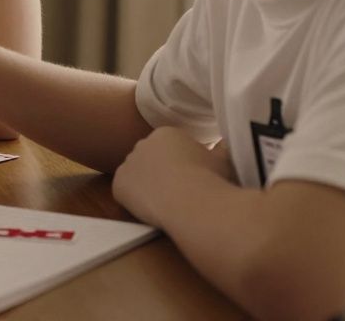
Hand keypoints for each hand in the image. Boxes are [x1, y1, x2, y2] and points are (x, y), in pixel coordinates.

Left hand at [112, 127, 233, 225]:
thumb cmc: (213, 178)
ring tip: (167, 202)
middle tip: (177, 191)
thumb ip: (221, 149)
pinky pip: (125, 192)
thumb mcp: (224, 158)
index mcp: (166, 133)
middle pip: (150, 158)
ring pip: (136, 175)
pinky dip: (135, 201)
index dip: (181, 164)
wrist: (195, 202)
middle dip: (160, 171)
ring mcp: (128, 164)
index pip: (169, 147)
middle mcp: (142, 143)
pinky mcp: (118, 185)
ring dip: (147, 185)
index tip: (192, 177)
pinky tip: (152, 209)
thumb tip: (226, 145)